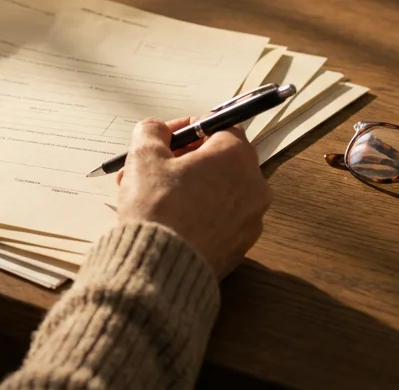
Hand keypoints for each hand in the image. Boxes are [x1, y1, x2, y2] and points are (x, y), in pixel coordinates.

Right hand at [115, 118, 271, 278]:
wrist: (161, 270)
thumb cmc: (158, 209)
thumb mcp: (144, 156)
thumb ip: (152, 131)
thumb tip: (158, 130)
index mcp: (237, 158)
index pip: (220, 128)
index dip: (188, 128)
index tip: (166, 137)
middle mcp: (253, 187)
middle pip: (219, 161)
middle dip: (182, 160)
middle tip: (153, 165)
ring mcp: (250, 221)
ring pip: (216, 191)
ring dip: (185, 186)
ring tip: (148, 194)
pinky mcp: (239, 247)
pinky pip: (218, 219)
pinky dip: (196, 213)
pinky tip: (166, 219)